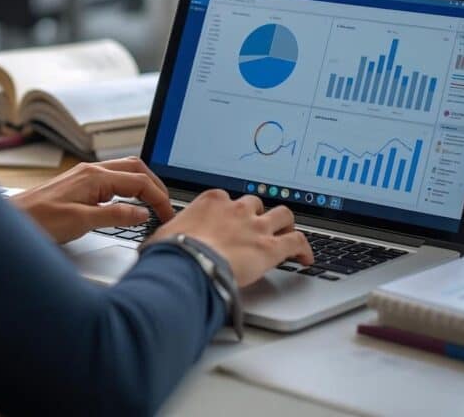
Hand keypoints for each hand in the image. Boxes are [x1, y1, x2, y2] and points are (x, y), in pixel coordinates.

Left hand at [11, 157, 174, 243]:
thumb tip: (142, 213)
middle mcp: (91, 171)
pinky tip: (128, 203)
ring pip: (124, 172)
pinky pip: (112, 180)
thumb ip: (116, 216)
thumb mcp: (82, 222)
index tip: (167, 215)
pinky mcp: (79, 185)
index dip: (158, 198)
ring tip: (153, 204)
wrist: (12, 221)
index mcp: (95, 176)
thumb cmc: (39, 220)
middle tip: (166, 207)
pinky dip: (128, 188)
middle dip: (155, 186)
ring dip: (142, 185)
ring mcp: (84, 176)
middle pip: (135, 169)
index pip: (139, 181)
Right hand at [146, 190, 312, 286]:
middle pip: (256, 203)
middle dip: (259, 214)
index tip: (230, 220)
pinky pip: (297, 241)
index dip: (231, 211)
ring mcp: (256, 226)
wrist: (187, 265)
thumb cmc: (172, 253)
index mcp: (211, 201)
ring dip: (286, 224)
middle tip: (259, 227)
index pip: (226, 199)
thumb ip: (170, 235)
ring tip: (287, 234)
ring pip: (283, 214)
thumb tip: (158, 245)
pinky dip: (304, 248)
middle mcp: (236, 208)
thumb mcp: (164, 236)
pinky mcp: (271, 247)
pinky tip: (306, 258)